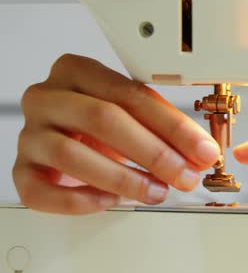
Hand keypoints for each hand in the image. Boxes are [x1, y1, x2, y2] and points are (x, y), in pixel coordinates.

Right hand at [13, 54, 219, 214]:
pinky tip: (110, 201)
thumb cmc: (99, 126)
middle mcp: (48, 97)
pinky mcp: (20, 170)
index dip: (172, 126)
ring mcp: (30, 134)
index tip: (202, 150)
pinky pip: (41, 190)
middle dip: (153, 152)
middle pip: (102, 119)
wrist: (60, 142)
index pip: (131, 94)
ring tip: (156, 192)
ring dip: (123, 178)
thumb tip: (201, 153)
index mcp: (78, 71)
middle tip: (184, 175)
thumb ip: (164, 128)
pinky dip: (80, 200)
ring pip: (72, 154)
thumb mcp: (132, 115)